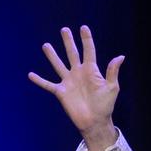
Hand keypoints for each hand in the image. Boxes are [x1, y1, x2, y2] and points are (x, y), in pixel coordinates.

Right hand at [28, 25, 124, 150]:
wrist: (95, 122)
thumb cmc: (105, 106)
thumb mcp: (111, 88)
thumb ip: (112, 71)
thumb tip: (120, 56)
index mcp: (91, 70)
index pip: (89, 51)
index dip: (86, 39)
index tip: (83, 27)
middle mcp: (78, 73)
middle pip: (72, 53)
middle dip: (68, 41)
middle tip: (64, 29)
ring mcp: (68, 82)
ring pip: (58, 64)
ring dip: (52, 55)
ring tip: (46, 45)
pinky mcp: (61, 92)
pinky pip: (48, 84)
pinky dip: (39, 80)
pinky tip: (30, 75)